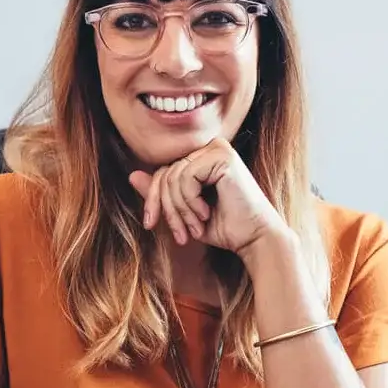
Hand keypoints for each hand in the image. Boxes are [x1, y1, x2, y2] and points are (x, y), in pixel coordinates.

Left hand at [128, 138, 289, 255]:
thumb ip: (161, 193)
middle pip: (165, 174)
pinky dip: (190, 202)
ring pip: (173, 177)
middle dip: (167, 209)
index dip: (153, 200)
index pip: (162, 172)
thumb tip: (132, 175)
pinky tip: (206, 213)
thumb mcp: (183, 212)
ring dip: (180, 210)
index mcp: (202, 158)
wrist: (254, 239)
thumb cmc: (224, 227)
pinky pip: (186, 177)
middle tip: (180, 235)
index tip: (151, 225)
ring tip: (196, 228)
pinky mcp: (222, 156)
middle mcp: (210, 148)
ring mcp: (217, 149)